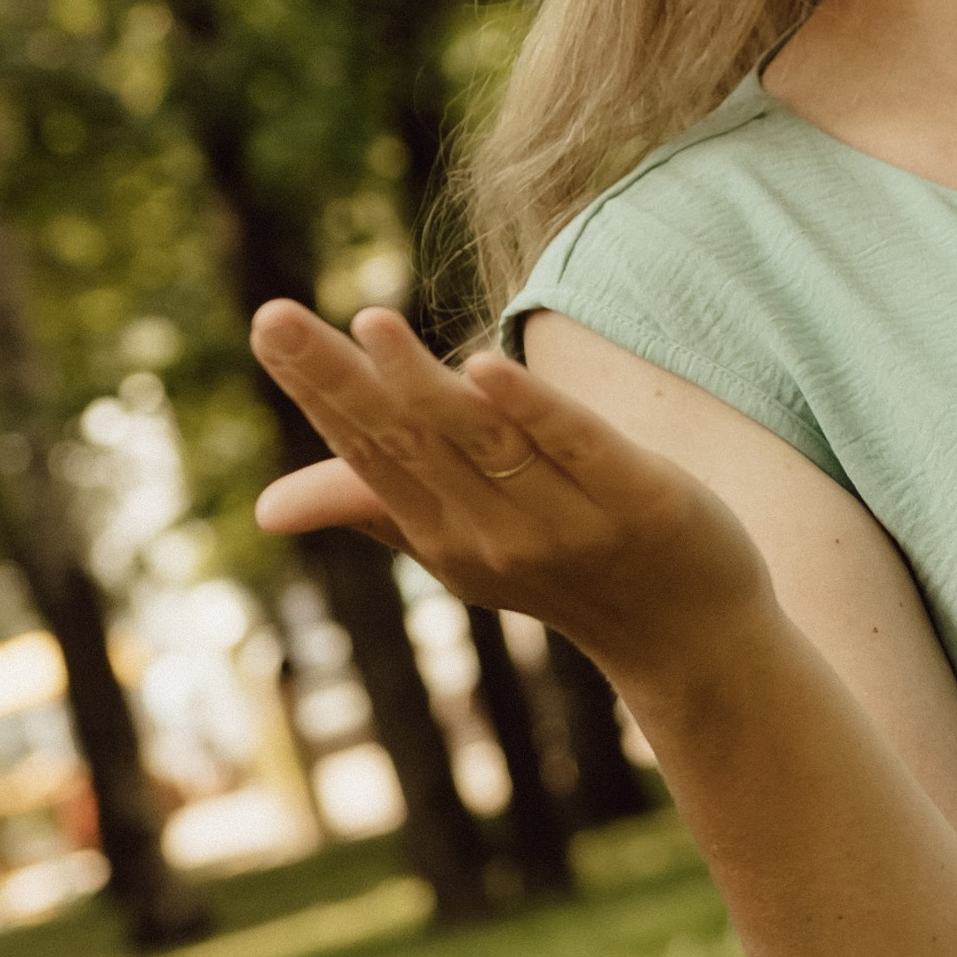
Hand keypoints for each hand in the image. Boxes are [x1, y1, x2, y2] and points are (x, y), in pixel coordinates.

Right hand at [250, 301, 769, 686]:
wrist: (691, 640)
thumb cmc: (571, 570)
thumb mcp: (467, 543)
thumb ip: (379, 507)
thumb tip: (265, 510)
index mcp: (445, 534)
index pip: (371, 451)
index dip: (320, 390)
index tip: (270, 323)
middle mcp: (492, 534)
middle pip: (408, 440)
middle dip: (340, 379)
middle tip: (274, 316)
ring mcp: (565, 521)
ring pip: (482, 443)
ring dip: (423, 385)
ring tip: (371, 323)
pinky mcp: (639, 501)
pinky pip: (576, 449)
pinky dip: (531, 411)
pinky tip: (486, 366)